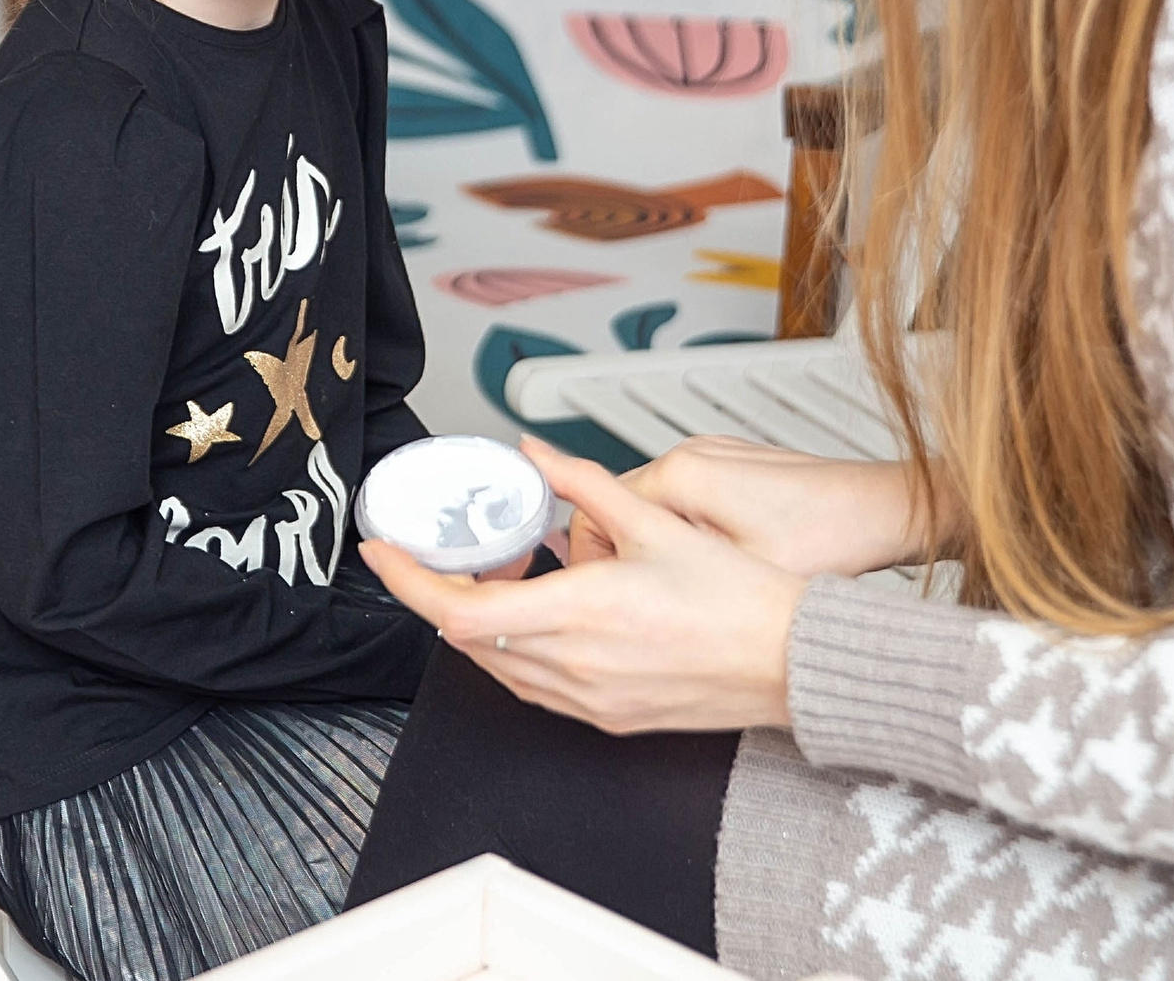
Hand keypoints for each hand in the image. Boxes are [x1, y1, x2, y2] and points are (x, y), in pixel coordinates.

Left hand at [359, 439, 803, 734]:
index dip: (408, 582)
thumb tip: (538, 454)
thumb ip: (584, 484)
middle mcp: (573, 665)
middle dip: (440, 597)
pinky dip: (513, 655)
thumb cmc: (738, 597)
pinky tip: (532, 624)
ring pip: (496, 668)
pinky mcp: (607, 719)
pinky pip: (533, 690)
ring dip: (476, 627)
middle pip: (466, 640)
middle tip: (438, 558)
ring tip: (489, 583)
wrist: (790, 662)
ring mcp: (587, 700)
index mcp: (578, 612)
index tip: (382, 554)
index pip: (457, 609)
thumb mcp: (657, 520)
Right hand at [566, 436, 947, 579]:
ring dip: (651, 551)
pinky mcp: (730, 466)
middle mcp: (689, 455)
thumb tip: (615, 594)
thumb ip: (665, 577)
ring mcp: (711, 455)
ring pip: (647, 509)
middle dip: (620, 561)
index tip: (604, 602)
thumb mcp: (737, 576)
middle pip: (614, 510)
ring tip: (683, 593)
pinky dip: (681, 537)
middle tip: (642, 606)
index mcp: (680, 476)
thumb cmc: (827, 538)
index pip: (589, 515)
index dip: (591, 568)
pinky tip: (713, 570)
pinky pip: (680, 502)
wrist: (885, 512)